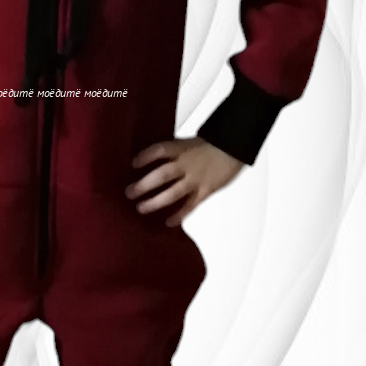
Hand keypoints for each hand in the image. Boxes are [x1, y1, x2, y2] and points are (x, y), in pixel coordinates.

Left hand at [124, 137, 244, 226]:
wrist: (236, 147)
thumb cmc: (212, 144)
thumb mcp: (189, 142)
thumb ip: (174, 152)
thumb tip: (154, 161)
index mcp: (181, 149)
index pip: (158, 151)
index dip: (144, 157)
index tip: (133, 164)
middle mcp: (186, 164)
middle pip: (161, 175)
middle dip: (143, 185)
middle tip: (129, 193)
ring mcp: (196, 179)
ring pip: (173, 193)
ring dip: (155, 202)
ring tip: (141, 208)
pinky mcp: (206, 190)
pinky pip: (191, 205)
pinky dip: (180, 215)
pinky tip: (169, 222)